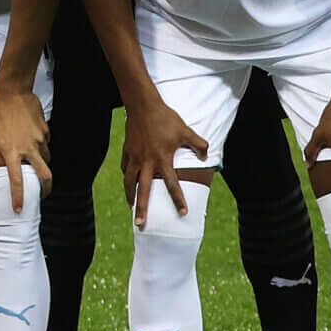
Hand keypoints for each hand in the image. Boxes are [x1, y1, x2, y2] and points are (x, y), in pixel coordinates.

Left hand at [0, 83, 51, 209]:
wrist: (13, 89)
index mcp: (11, 151)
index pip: (17, 180)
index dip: (19, 197)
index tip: (19, 210)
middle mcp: (28, 148)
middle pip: (45, 177)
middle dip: (46, 190)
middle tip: (41, 196)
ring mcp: (39, 139)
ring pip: (46, 160)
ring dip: (42, 167)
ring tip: (35, 168)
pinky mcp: (45, 130)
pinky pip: (46, 144)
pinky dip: (41, 149)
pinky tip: (32, 143)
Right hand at [120, 98, 204, 227]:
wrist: (143, 105)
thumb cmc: (165, 118)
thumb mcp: (185, 131)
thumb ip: (198, 144)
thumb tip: (206, 155)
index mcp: (162, 160)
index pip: (172, 185)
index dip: (178, 200)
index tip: (183, 213)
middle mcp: (147, 162)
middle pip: (144, 191)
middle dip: (143, 209)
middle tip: (141, 224)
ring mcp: (134, 157)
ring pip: (129, 182)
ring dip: (131, 196)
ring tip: (132, 208)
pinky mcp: (127, 151)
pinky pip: (125, 168)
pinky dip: (126, 177)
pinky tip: (128, 182)